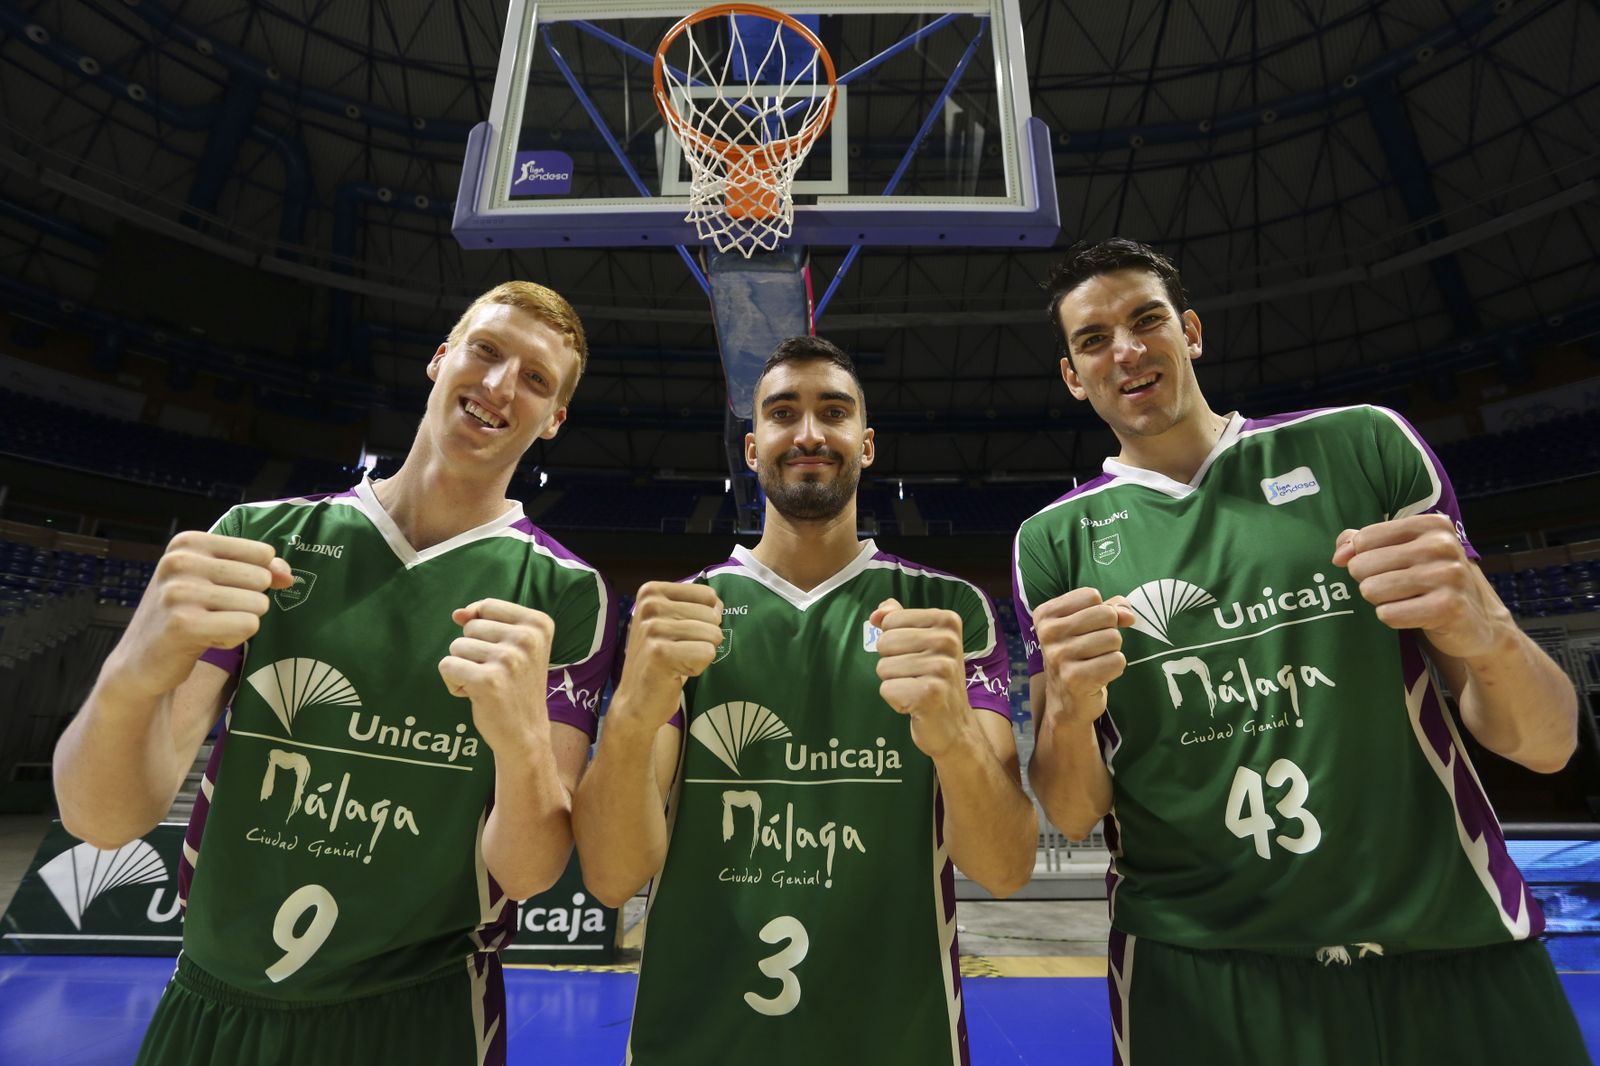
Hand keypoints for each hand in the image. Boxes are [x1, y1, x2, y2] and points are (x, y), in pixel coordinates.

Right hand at [107, 530, 293, 699]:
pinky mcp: (185, 624)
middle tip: (212, 613)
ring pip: (257, 604)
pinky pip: (248, 626)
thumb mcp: (216, 581)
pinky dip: (234, 638)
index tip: (223, 590)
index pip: (262, 553)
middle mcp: (181, 561)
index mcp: (189, 543)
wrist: (141, 659)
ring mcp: (180, 592)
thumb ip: (258, 571)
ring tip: (207, 626)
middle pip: (262, 579)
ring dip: (240, 622)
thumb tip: (288, 576)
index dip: (256, 578)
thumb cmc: (185, 614)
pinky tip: (205, 639)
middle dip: (247, 602)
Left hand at [439, 599, 555, 754]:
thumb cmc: (515, 687)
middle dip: (473, 651)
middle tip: (496, 674)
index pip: (488, 606)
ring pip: (457, 646)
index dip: (482, 630)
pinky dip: (454, 683)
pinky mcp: (488, 680)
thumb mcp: (513, 646)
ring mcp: (508, 659)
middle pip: (470, 627)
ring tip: (487, 685)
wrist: (525, 734)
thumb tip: (457, 613)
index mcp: (539, 624)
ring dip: (464, 668)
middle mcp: (527, 638)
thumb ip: (485, 621)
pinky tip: (475, 696)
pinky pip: (447, 666)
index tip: (502, 652)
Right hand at [612, 582, 723, 728]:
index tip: (681, 635)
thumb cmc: (659, 660)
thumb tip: (718, 604)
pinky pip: (707, 653)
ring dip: (700, 655)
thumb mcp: (673, 624)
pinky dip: (698, 668)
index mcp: (652, 592)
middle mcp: (650, 605)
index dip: (705, 619)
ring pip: (712, 634)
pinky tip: (675, 673)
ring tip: (676, 662)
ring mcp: (653, 628)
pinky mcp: (660, 652)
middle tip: (678, 652)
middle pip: (712, 615)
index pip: (708, 595)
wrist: (636, 701)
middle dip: (703, 639)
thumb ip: (696, 608)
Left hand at [871, 598, 972, 759]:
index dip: (895, 641)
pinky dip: (896, 701)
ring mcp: (941, 667)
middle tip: (916, 676)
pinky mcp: (930, 693)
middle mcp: (947, 641)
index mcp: (947, 621)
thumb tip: (876, 613)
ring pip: (883, 667)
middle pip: (884, 642)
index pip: (891, 620)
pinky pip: (886, 689)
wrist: (955, 727)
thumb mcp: (923, 642)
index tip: (917, 655)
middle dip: (892, 663)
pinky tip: (916, 705)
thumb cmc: (935, 680)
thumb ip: (898, 620)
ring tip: (917, 690)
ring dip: (894, 683)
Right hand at [1031, 588, 1134, 726]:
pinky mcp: (1075, 678)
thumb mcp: (1087, 625)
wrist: (1067, 701)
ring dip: (1112, 651)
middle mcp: (1047, 633)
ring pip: (1114, 638)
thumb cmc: (1078, 655)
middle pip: (1105, 615)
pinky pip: (1117, 660)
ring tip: (1096, 661)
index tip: (1088, 629)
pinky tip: (1099, 675)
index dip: (1100, 611)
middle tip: (1095, 648)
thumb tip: (1128, 614)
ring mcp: (1059, 656)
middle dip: (1110, 631)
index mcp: (1045, 614)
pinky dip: (1115, 667)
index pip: (1091, 596)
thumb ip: (1110, 609)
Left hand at [1332, 513, 1507, 659]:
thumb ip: (1361, 543)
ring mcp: (1449, 575)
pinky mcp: (1449, 607)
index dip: (1363, 559)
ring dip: (1381, 601)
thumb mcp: (1400, 552)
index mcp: (1430, 524)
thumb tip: (1338, 556)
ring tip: (1405, 600)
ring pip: (1371, 590)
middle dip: (1370, 582)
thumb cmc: (1428, 580)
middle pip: (1362, 565)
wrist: (1474, 621)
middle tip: (1397, 588)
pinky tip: (1413, 615)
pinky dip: (1392, 618)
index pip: (1363, 539)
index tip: (1387, 567)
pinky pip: (1388, 614)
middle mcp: (1442, 545)